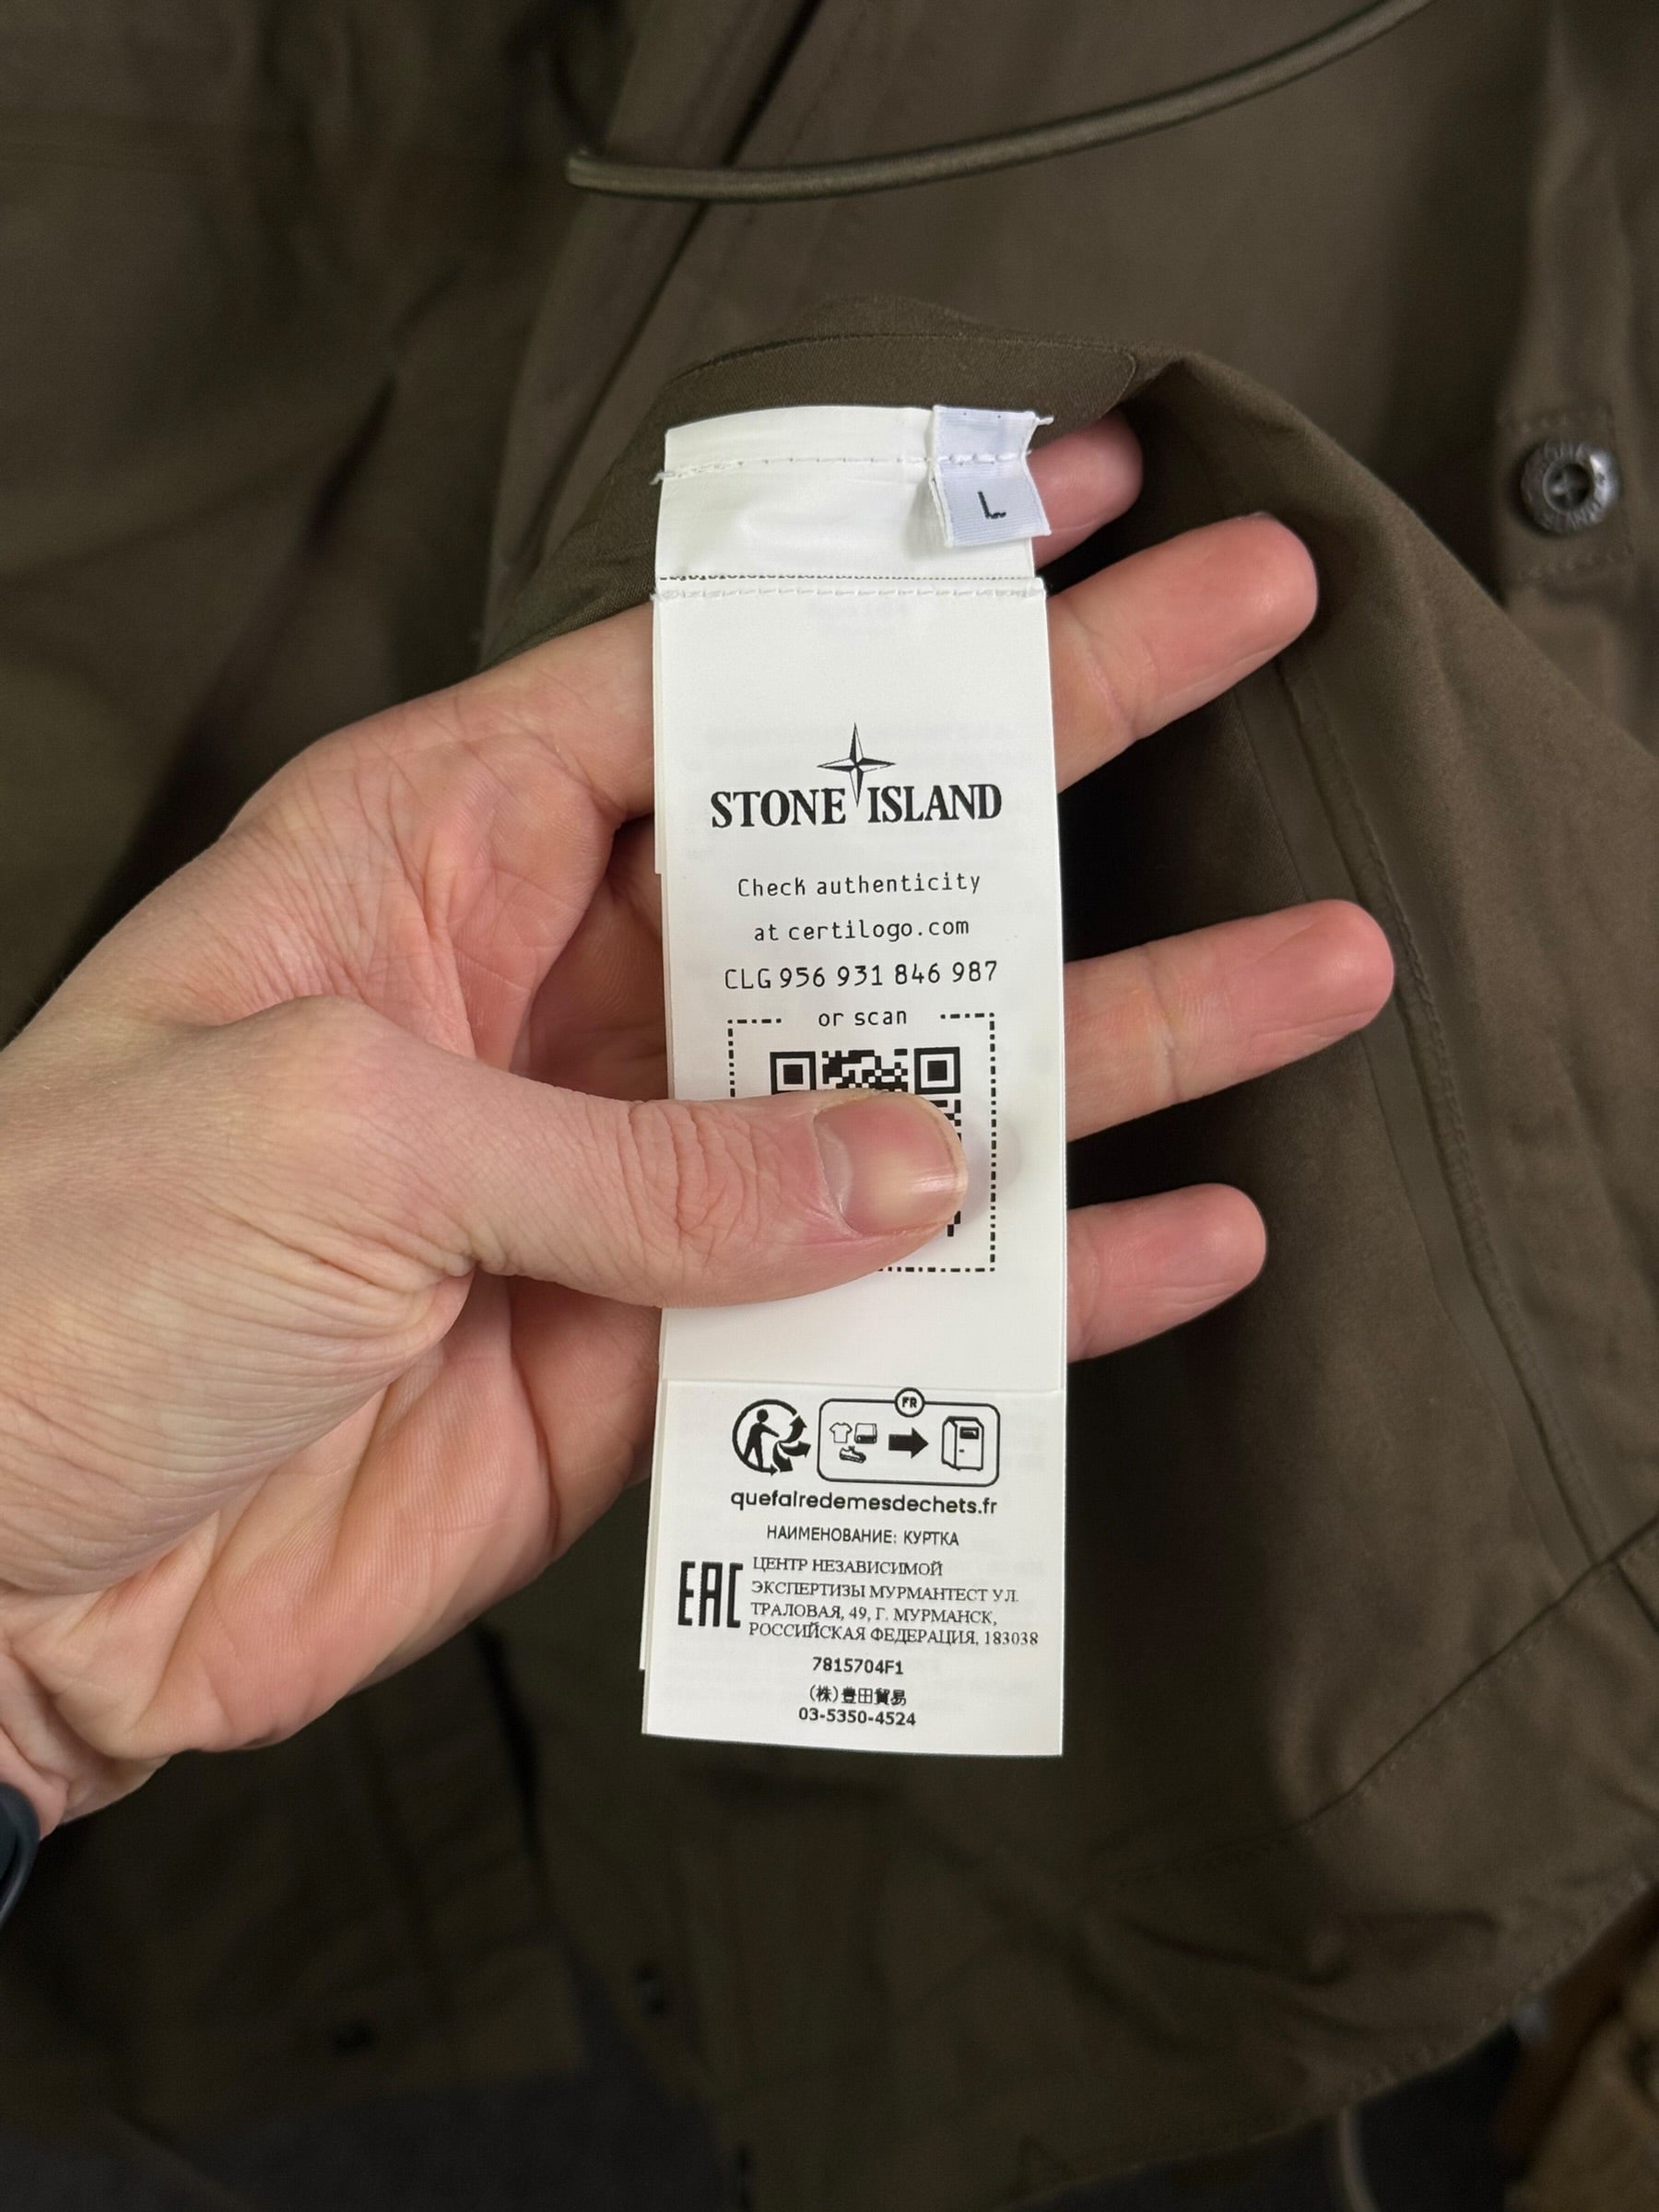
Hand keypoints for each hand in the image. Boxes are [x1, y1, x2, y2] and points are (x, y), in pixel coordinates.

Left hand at [0, 418, 1390, 1827]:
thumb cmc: (53, 1281)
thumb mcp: (336, 1136)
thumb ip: (651, 1152)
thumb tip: (918, 1166)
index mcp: (433, 851)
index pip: (699, 679)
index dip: (893, 593)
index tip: (1069, 504)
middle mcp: (554, 994)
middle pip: (849, 866)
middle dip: (1062, 755)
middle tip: (1255, 628)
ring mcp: (625, 1183)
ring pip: (904, 1097)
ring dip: (1107, 1040)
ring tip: (1318, 969)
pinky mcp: (658, 1361)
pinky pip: (872, 1312)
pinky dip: (1025, 1298)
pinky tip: (1177, 1243)